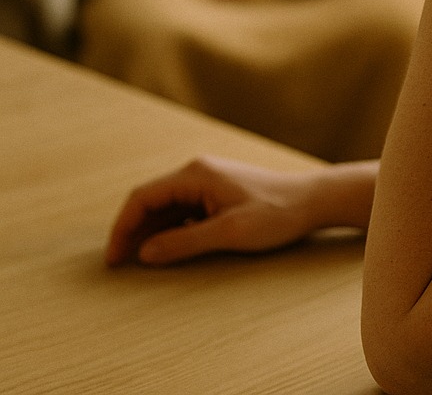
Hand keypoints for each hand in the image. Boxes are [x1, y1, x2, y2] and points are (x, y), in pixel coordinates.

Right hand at [106, 156, 328, 265]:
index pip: (143, 197)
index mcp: (196, 174)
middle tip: (119, 264)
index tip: (114, 258)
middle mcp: (198, 172)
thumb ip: (184, 242)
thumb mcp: (229, 232)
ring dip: (150, 232)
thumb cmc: (275, 213)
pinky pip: (183, 210)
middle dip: (132, 231)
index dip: (122, 228)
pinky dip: (170, 229)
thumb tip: (144, 253)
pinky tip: (168, 250)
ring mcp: (208, 181)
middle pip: (151, 200)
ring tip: (138, 262)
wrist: (312, 201)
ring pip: (166, 207)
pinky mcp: (218, 192)